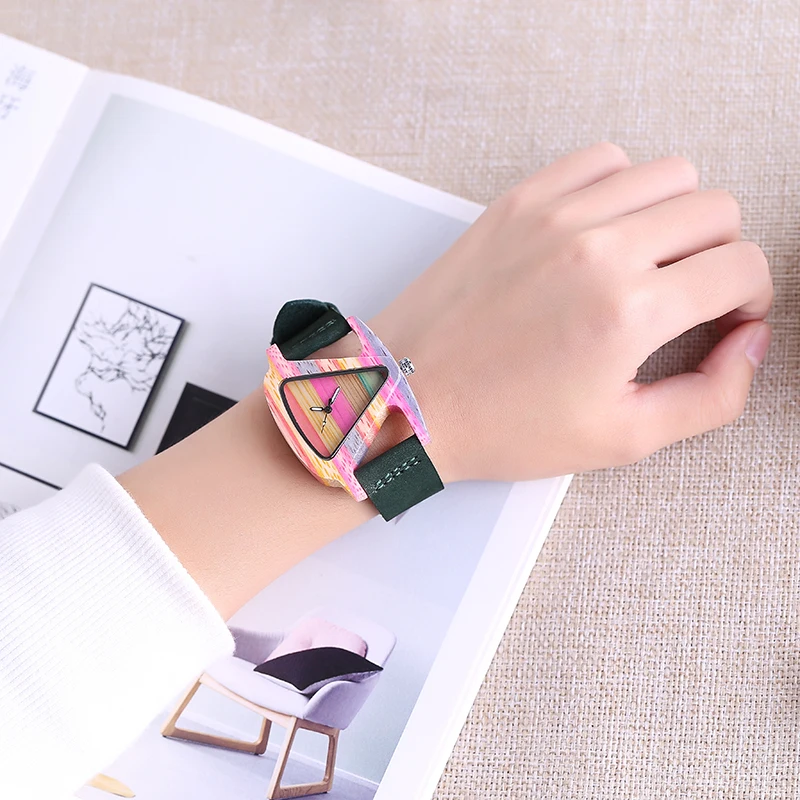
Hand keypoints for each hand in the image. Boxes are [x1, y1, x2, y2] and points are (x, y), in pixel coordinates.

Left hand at [371, 143, 772, 482]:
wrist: (408, 398)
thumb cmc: (502, 424)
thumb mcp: (620, 437)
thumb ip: (711, 396)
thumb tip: (749, 342)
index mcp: (629, 311)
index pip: (742, 266)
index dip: (750, 298)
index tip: (725, 319)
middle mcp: (597, 248)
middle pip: (714, 210)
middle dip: (718, 256)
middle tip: (687, 296)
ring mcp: (554, 215)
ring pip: (666, 174)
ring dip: (674, 217)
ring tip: (645, 264)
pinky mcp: (518, 202)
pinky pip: (600, 160)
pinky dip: (619, 187)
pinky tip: (602, 232)